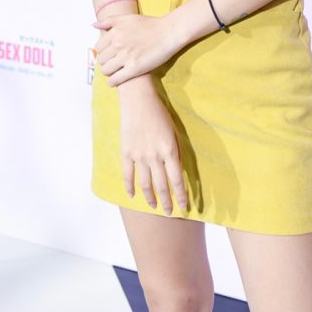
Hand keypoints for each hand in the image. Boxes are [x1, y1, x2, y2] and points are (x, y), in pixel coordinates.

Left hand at [93, 13, 177, 85]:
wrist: (168, 33)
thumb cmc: (150, 25)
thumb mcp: (128, 18)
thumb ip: (109, 21)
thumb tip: (93, 25)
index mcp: (115, 32)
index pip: (98, 47)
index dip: (104, 52)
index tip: (110, 54)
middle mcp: (118, 44)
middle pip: (101, 60)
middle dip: (106, 62)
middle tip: (114, 62)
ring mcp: (126, 57)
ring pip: (106, 70)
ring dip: (109, 72)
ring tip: (116, 70)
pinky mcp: (134, 69)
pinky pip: (115, 80)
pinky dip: (113, 82)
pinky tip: (117, 80)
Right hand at [119, 88, 188, 214]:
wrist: (138, 99)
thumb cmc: (159, 113)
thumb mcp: (173, 131)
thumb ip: (175, 152)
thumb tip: (176, 172)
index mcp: (170, 150)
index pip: (177, 179)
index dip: (181, 195)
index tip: (185, 206)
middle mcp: (155, 156)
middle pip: (162, 186)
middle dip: (167, 202)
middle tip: (170, 213)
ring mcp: (139, 155)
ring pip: (145, 184)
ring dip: (150, 198)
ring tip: (154, 207)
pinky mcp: (126, 152)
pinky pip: (127, 174)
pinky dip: (129, 187)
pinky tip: (132, 195)